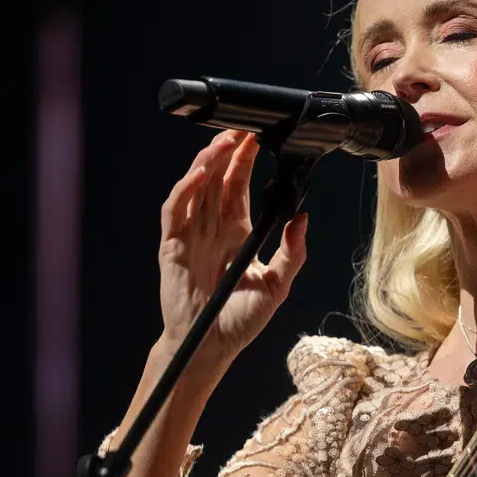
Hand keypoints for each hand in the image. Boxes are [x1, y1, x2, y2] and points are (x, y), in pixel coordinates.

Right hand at [157, 129, 307, 373]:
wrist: (211, 348)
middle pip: (218, 179)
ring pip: (196, 187)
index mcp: (237, 232)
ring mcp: (191, 234)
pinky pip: (175, 211)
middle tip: (241, 128)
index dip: (245, 162)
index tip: (257, 139)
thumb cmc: (241, 321)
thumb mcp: (277, 286)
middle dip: (228, 152)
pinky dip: (184, 190)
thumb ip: (293, 253)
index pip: (239, 187)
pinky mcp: (173, 245)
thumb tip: (304, 218)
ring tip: (222, 142)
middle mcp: (213, 228)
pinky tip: (198, 175)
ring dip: (207, 163)